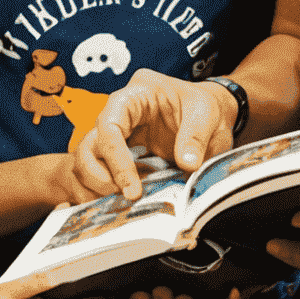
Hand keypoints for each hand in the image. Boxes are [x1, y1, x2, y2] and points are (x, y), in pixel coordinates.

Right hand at [74, 69, 237, 200]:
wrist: (212, 115)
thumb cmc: (206, 106)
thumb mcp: (207, 114)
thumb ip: (196, 137)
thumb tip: (187, 164)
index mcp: (136, 95)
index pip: (109, 123)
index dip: (115, 157)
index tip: (132, 187)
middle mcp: (120, 114)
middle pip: (89, 145)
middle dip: (102, 177)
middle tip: (128, 197)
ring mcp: (118, 136)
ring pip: (86, 162)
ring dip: (99, 187)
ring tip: (126, 201)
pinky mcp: (120, 156)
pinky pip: (97, 175)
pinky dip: (104, 193)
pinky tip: (123, 203)